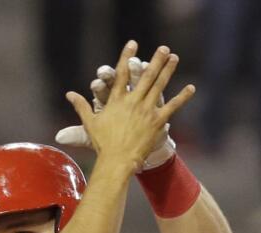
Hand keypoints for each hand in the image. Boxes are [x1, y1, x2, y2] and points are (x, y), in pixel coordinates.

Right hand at [62, 42, 193, 171]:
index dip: (127, 58)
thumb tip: (69, 94)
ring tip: (174, 58)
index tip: (132, 45)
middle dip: (155, 60)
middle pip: (145, 76)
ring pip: (159, 85)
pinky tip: (191, 87)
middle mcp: (133, 101)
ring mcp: (146, 110)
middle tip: (163, 48)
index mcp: (117, 100)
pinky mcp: (157, 121)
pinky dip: (182, 97)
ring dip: (168, 70)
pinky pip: (172, 106)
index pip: (122, 74)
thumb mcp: (90, 123)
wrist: (117, 160)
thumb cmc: (103, 143)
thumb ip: (81, 106)